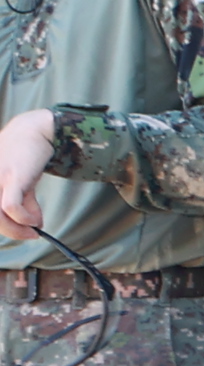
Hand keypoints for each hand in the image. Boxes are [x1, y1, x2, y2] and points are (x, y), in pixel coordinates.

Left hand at [0, 110, 52, 241]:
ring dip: (17, 229)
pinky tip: (36, 220)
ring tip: (34, 231)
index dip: (3, 227)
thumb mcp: (22, 181)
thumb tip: (35, 223)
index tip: (20, 232)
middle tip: (29, 235)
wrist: (35, 130)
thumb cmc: (25, 155)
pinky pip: (11, 207)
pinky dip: (25, 219)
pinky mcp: (11, 177)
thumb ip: (26, 202)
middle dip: (11, 231)